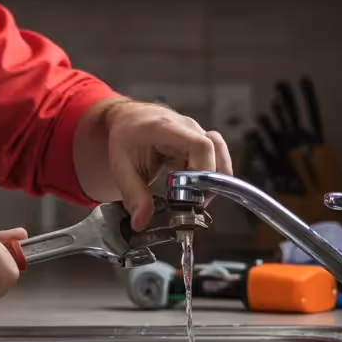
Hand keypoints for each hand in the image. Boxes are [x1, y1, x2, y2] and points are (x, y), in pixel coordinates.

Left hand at [103, 101, 232, 229]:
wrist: (127, 118)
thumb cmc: (124, 137)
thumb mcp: (121, 167)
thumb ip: (133, 195)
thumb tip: (142, 222)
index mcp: (166, 128)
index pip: (201, 145)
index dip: (204, 171)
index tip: (193, 193)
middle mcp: (186, 127)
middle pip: (216, 151)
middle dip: (211, 181)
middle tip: (195, 202)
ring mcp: (196, 132)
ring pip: (220, 154)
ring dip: (214, 179)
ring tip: (197, 197)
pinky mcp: (200, 140)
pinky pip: (215, 158)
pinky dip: (210, 176)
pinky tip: (195, 189)